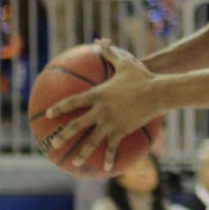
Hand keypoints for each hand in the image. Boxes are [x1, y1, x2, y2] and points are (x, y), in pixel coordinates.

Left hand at [46, 40, 161, 171]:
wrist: (159, 92)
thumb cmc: (142, 76)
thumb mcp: (126, 62)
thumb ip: (109, 53)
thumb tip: (99, 40)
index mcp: (98, 94)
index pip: (73, 102)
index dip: (59, 108)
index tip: (50, 114)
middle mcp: (100, 110)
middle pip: (76, 125)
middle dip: (63, 135)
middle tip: (53, 143)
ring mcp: (110, 122)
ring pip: (91, 141)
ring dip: (82, 152)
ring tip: (74, 162)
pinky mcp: (122, 131)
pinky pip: (113, 147)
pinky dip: (110, 157)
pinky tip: (107, 168)